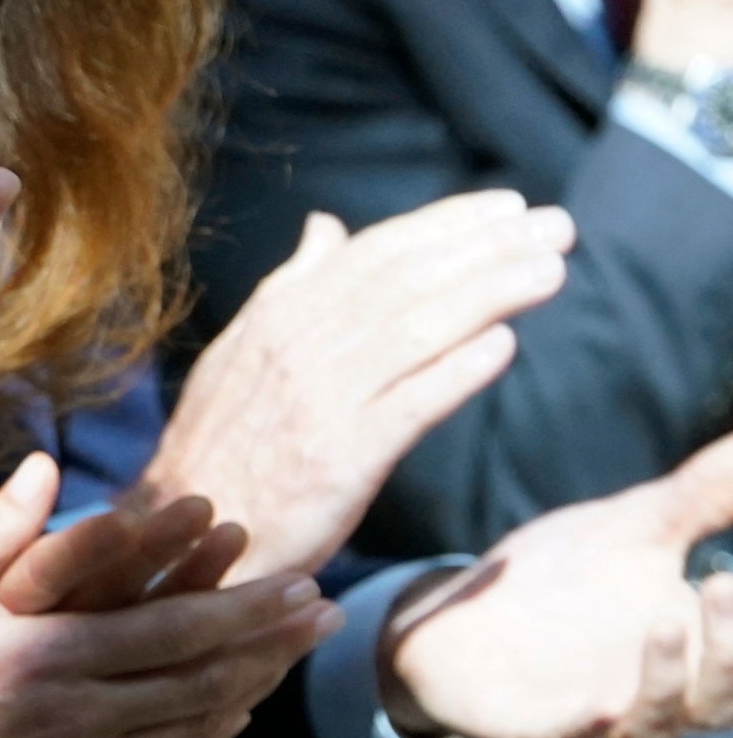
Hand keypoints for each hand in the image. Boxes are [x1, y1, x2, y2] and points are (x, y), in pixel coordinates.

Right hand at [0, 455, 334, 737]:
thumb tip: (44, 469)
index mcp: (43, 659)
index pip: (171, 630)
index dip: (242, 607)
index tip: (294, 583)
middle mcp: (74, 720)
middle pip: (199, 680)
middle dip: (268, 644)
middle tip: (323, 613)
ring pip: (189, 730)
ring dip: (249, 689)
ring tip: (292, 658)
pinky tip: (227, 719)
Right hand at [127, 192, 572, 581]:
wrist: (183, 531)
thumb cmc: (220, 444)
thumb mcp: (243, 351)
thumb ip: (290, 288)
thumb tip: (326, 226)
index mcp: (278, 316)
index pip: (374, 253)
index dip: (445, 224)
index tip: (506, 206)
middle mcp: (297, 346)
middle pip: (405, 282)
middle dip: (485, 248)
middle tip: (555, 225)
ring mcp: (317, 401)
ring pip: (415, 331)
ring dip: (490, 295)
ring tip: (550, 271)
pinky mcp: (337, 459)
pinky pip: (407, 406)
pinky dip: (455, 373)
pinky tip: (503, 349)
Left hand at [383, 436, 732, 737]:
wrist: (456, 616)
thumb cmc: (561, 578)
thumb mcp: (634, 527)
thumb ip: (700, 496)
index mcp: (694, 654)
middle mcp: (657, 697)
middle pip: (717, 697)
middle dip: (728, 651)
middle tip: (721, 584)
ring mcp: (596, 719)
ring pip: (654, 726)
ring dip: (667, 681)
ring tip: (667, 620)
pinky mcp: (533, 731)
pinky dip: (588, 728)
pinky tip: (603, 706)